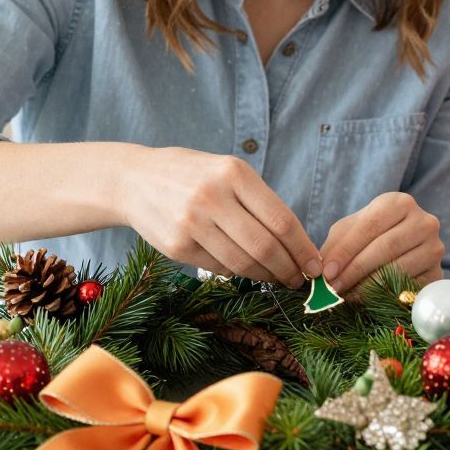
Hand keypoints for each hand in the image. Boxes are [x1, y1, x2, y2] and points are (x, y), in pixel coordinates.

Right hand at [122, 147, 321, 285]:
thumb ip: (258, 200)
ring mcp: (191, 224)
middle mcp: (212, 197)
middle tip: (299, 279)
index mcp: (234, 173)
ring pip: (242, 264)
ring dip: (266, 277)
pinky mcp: (176, 246)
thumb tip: (297, 243)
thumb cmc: (192, 175)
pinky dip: (237, 273)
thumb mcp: (226, 170)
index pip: (281, 220)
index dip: (303, 248)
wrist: (134, 180)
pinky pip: (219, 268)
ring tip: (277, 278)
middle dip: (289, 269)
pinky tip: (246, 270)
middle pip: (265, 247)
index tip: (315, 264)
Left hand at [320, 191, 443, 293]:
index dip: (346, 251)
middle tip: (332, 288)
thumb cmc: (370, 236)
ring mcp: (434, 248)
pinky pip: (408, 287)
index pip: (369, 226)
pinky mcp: (438, 273)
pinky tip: (365, 300)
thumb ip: (336, 245)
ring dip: (366, 286)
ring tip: (345, 295)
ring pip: (397, 269)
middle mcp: (423, 221)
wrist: (404, 250)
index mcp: (399, 202)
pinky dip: (383, 296)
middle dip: (354, 270)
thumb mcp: (350, 232)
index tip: (326, 272)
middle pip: (385, 247)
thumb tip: (322, 268)